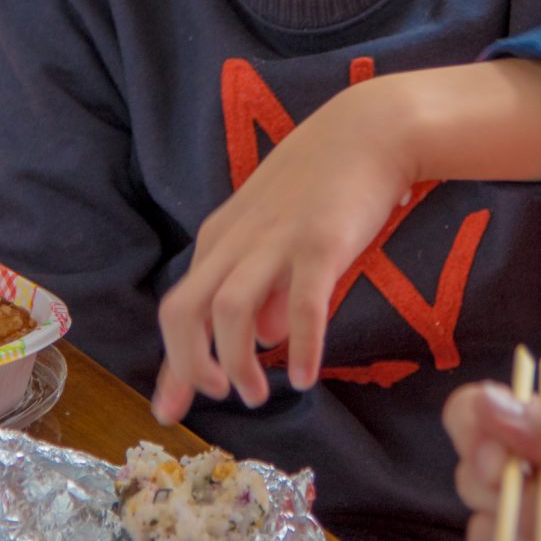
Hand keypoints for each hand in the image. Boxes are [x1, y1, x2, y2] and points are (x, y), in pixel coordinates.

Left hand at [153, 74, 419, 420]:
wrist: (370, 129)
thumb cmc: (325, 184)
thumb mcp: (277, 235)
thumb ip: (265, 288)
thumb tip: (263, 340)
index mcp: (220, 238)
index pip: (180, 307)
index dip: (173, 364)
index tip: (170, 410)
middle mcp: (237, 240)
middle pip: (184, 310)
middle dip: (189, 365)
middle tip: (218, 396)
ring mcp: (277, 240)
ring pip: (230, 311)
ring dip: (235, 363)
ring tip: (256, 395)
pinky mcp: (321, 243)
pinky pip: (302, 304)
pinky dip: (301, 346)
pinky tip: (306, 377)